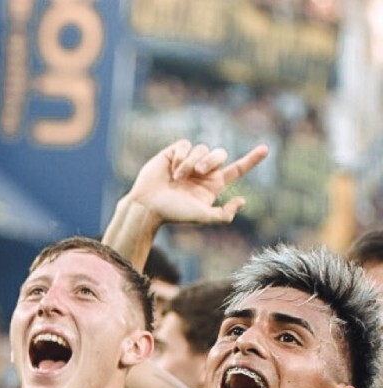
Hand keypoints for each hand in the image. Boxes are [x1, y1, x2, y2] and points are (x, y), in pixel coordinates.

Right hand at [128, 139, 268, 227]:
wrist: (147, 206)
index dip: (251, 160)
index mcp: (213, 185)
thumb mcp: (200, 216)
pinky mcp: (174, 153)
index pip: (237, 170)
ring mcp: (188, 161)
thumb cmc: (172, 213)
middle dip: (212, 160)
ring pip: (202, 149)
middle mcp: (203, 171)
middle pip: (220, 154)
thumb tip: (242, 201)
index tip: (266, 149)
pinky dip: (181, 157)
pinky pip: (186, 145)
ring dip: (190, 164)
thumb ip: (222, 215)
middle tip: (199, 172)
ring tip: (177, 178)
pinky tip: (171, 169)